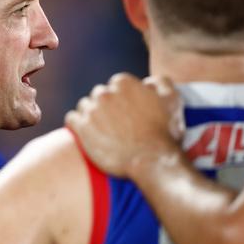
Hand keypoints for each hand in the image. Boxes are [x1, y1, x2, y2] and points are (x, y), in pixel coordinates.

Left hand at [64, 73, 183, 177]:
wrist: (152, 162)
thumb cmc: (164, 133)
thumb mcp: (172, 101)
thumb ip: (160, 83)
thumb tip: (148, 81)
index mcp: (124, 83)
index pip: (117, 85)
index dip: (123, 98)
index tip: (127, 111)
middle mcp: (104, 93)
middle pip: (100, 95)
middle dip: (106, 106)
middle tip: (116, 123)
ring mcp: (91, 111)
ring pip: (84, 106)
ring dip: (91, 115)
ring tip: (102, 131)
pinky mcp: (81, 128)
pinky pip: (71, 119)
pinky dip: (77, 125)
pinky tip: (87, 134)